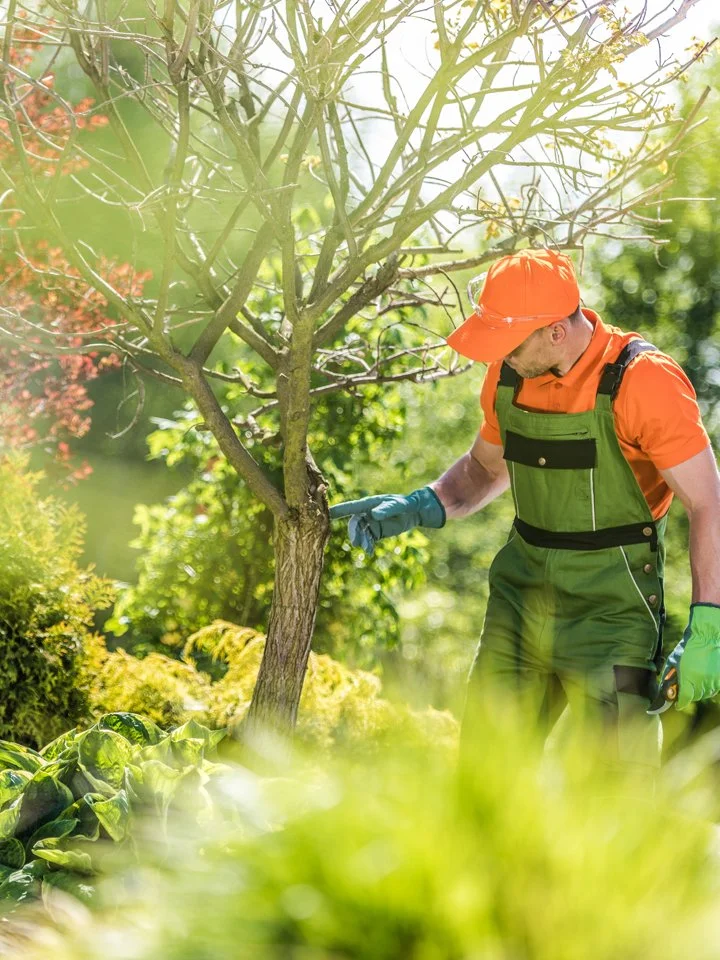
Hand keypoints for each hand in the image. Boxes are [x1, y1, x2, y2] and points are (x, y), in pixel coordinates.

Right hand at [328, 487, 445, 554]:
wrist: (416, 512)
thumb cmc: (407, 504)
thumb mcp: (399, 505)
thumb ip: (387, 509)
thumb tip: (373, 515)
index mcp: (369, 504)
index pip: (351, 507)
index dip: (338, 510)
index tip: (326, 514)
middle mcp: (367, 513)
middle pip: (355, 523)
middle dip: (353, 532)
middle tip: (356, 542)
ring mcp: (371, 523)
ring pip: (360, 533)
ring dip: (361, 541)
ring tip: (365, 548)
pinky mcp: (377, 532)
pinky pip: (368, 539)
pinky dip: (367, 545)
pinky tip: (369, 551)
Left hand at [653, 603, 719, 711]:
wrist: (706, 637)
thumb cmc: (687, 648)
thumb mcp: (673, 661)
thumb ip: (669, 677)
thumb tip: (667, 689)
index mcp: (688, 678)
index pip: (684, 699)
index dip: (680, 703)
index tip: (677, 704)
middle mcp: (701, 682)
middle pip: (694, 697)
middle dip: (688, 694)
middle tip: (685, 686)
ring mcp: (713, 681)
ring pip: (705, 693)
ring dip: (698, 690)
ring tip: (695, 678)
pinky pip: (713, 688)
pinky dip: (708, 686)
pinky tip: (703, 676)